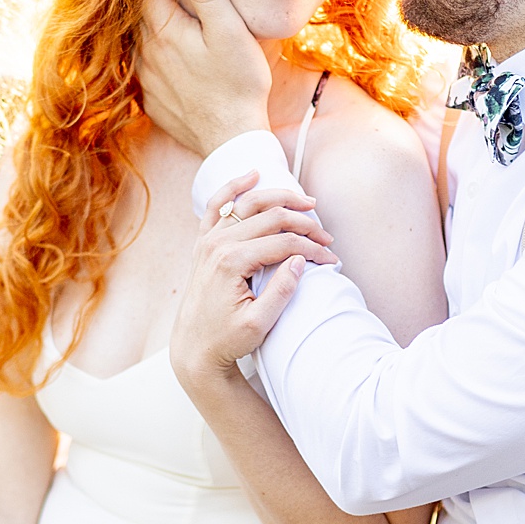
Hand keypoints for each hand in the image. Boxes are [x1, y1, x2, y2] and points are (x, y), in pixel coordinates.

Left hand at [138, 0, 271, 156]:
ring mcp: (145, 79)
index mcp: (164, 30)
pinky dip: (150, 58)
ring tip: (164, 18)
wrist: (231, 140)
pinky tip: (167, 58)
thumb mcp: (230, 31)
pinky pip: (142, 70)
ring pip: (137, 42)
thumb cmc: (239, 83)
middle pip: (137, 14)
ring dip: (146, 28)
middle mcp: (146, 53)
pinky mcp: (149, 100)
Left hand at [170, 173, 336, 387]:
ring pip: (250, 204)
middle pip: (271, 218)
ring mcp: (208, 240)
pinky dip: (234, 186)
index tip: (331, 260)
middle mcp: (217, 244)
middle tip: (327, 238)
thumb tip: (300, 260)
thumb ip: (281, 291)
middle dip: (305, 225)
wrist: (193, 349)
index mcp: (231, 262)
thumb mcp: (259, 324)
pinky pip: (218, 205)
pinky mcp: (204, 243)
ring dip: (281, 199)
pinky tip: (253, 174)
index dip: (312, 249)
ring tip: (308, 203)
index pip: (284, 243)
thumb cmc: (226, 340)